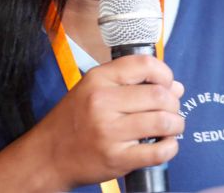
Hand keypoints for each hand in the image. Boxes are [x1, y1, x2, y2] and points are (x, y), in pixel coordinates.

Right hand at [0, 55, 183, 192]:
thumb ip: (131, 83)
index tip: (169, 83)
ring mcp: (109, 131)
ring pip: (163, 121)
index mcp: (98, 80)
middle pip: (159, 94)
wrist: (47, 156)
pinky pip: (158, 151)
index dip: (165, 73)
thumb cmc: (72, 122)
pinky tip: (165, 144)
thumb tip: (175, 86)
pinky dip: (170, 148)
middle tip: (171, 109)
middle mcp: (103, 102)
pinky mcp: (116, 158)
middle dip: (174, 102)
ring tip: (172, 127)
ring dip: (176, 124)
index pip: (144, 65)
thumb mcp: (92, 89)